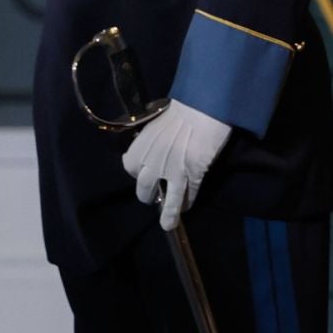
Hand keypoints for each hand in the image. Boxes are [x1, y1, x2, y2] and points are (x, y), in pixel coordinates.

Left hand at [123, 99, 231, 229]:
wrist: (201, 109)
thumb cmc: (180, 113)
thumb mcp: (155, 127)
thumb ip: (151, 144)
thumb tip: (152, 154)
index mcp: (139, 146)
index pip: (131, 167)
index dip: (139, 173)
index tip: (145, 176)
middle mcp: (151, 161)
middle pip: (144, 187)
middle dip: (148, 194)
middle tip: (153, 197)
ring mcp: (171, 170)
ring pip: (166, 198)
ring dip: (167, 212)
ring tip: (166, 224)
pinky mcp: (191, 175)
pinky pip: (186, 195)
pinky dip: (185, 204)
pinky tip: (185, 209)